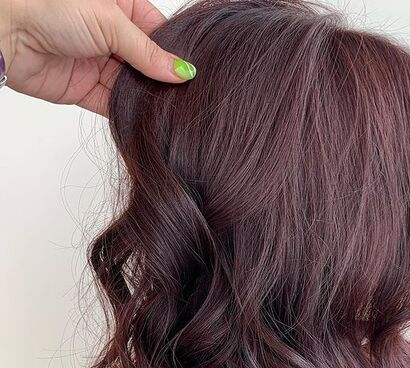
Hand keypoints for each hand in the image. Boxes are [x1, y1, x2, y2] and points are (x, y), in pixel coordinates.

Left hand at [0, 0, 196, 115]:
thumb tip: (182, 72)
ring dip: (149, 97)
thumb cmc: (49, 7)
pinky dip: (131, 112)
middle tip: (187, 95)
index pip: (158, 33)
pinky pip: (115, 103)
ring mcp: (100, 63)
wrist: (6, 32)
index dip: (175, 52)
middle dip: (164, 78)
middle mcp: (111, 35)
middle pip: (148, 62)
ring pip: (134, 85)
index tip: (193, 72)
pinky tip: (149, 117)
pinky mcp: (87, 89)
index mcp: (120, 7)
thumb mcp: (110, 23)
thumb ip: (148, 52)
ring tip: (172, 109)